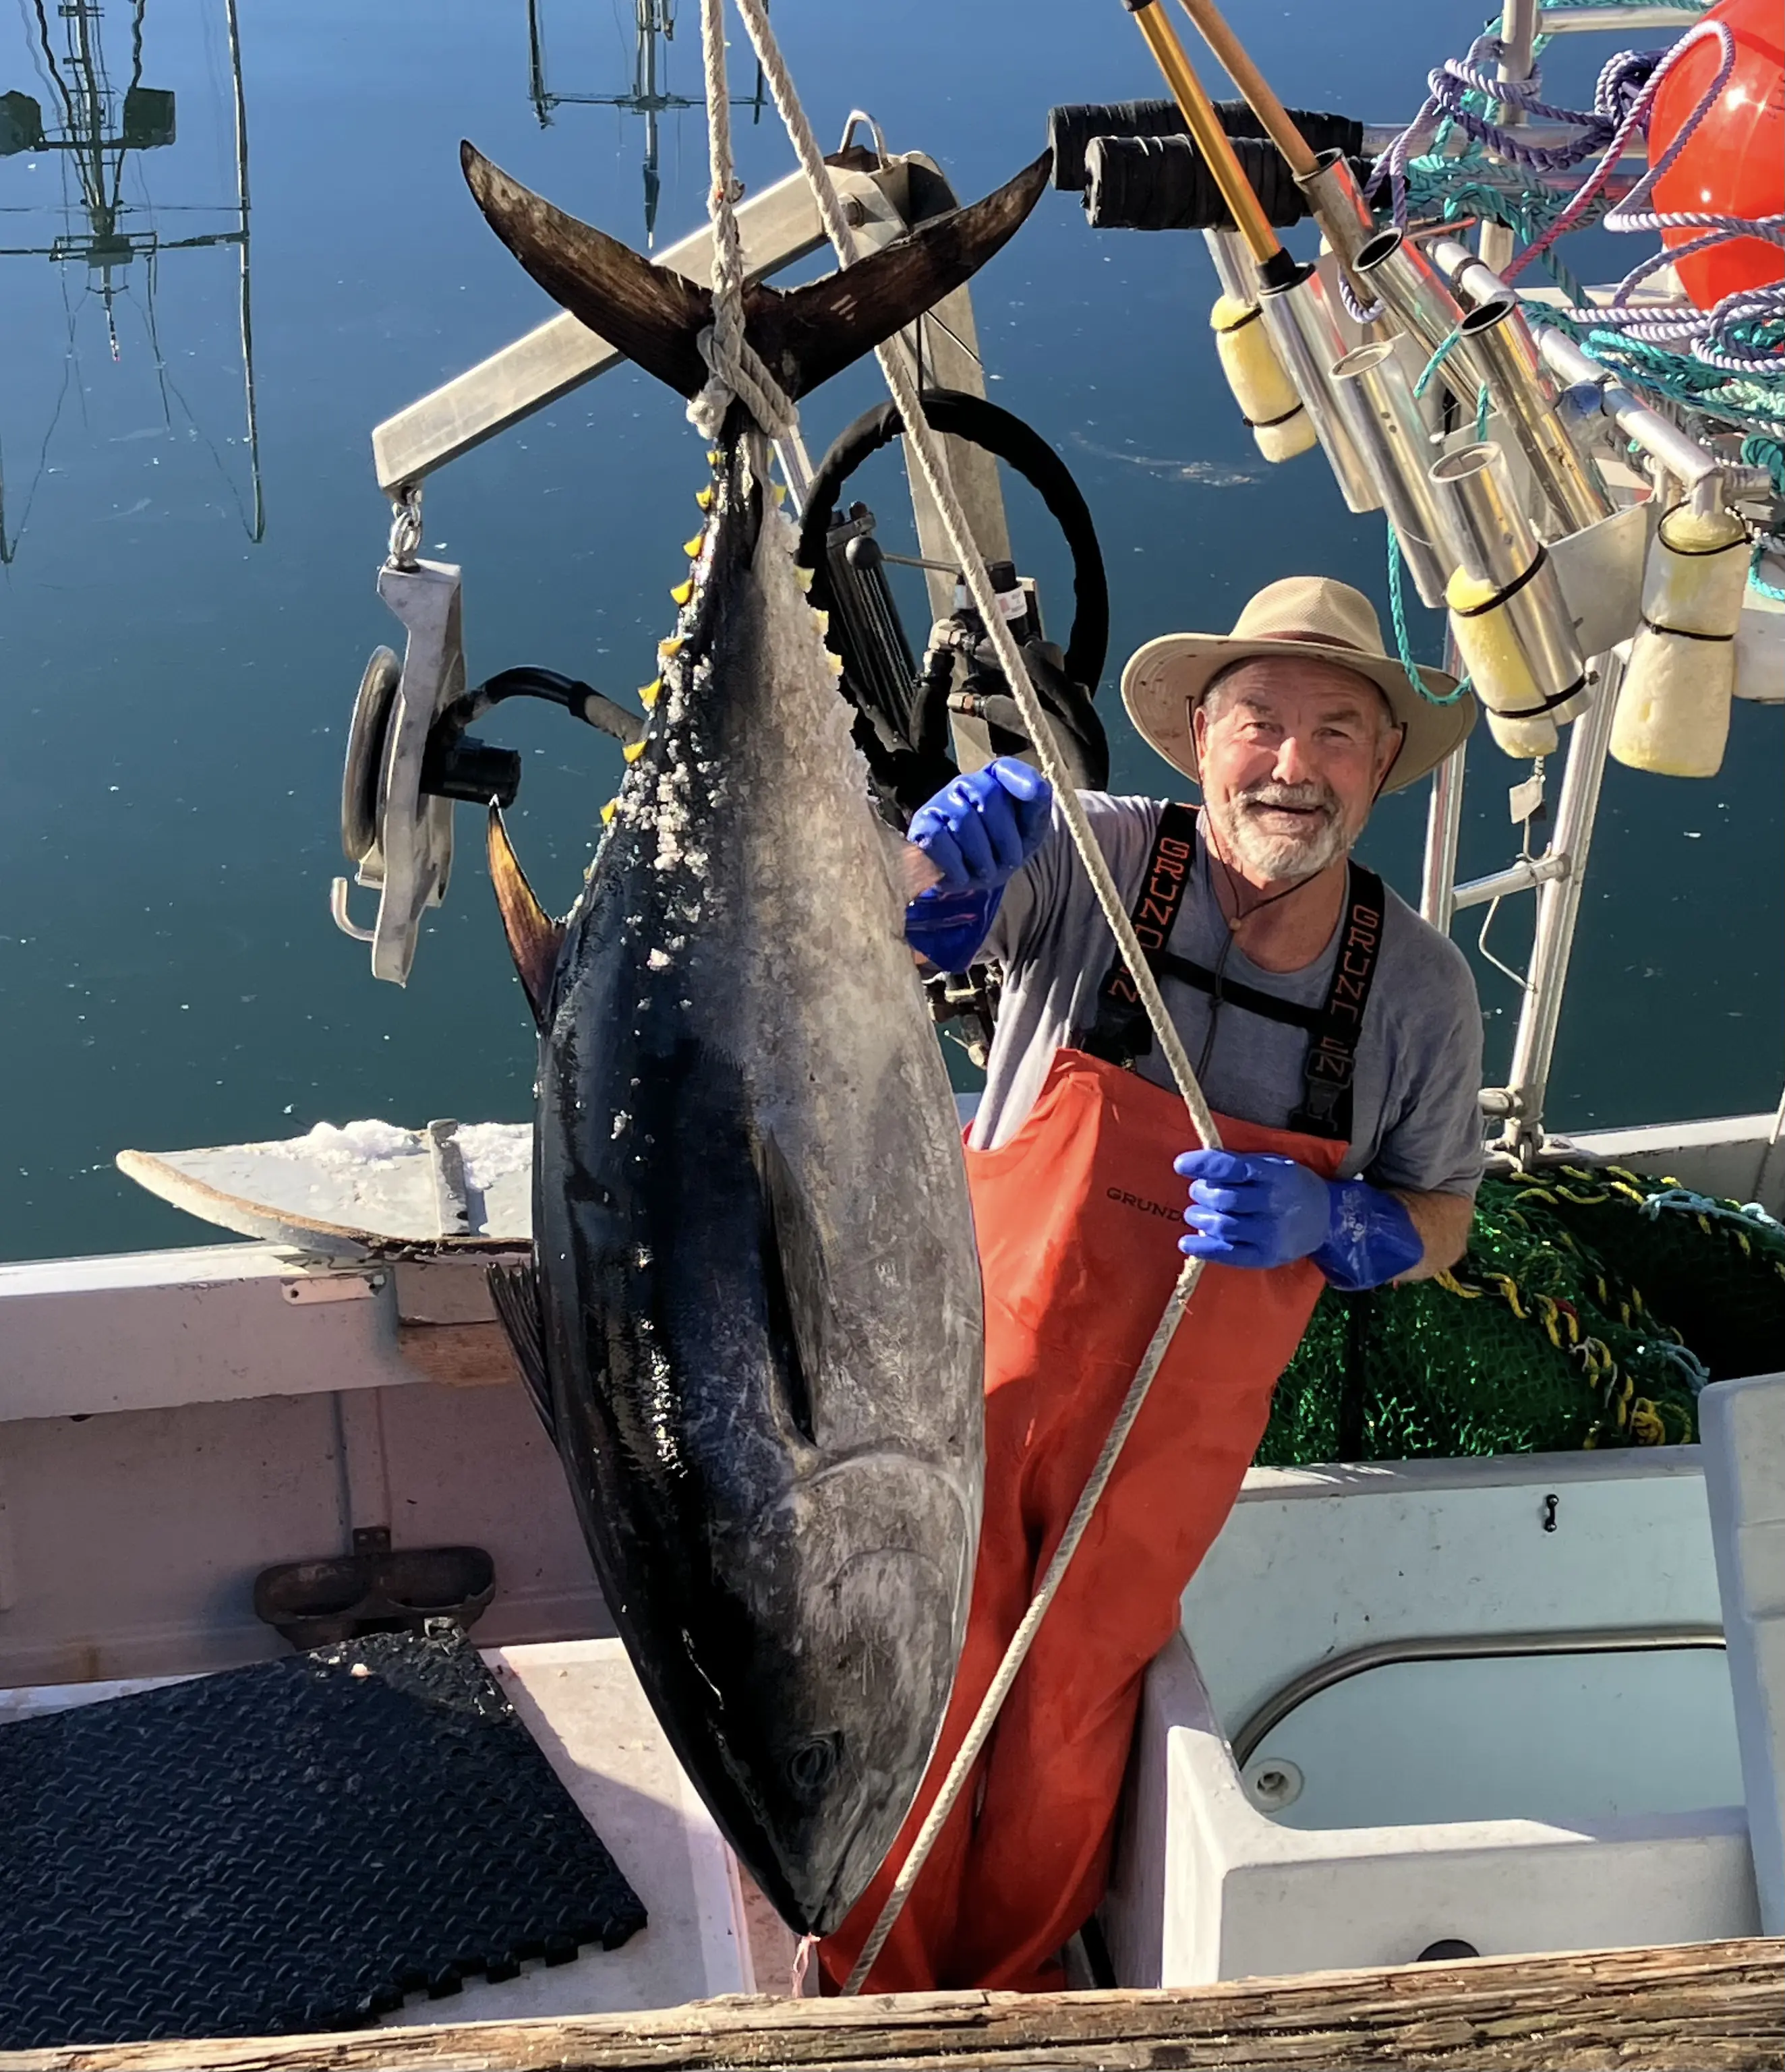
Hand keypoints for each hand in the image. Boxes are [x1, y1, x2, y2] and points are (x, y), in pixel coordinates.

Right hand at [906, 759, 1051, 896]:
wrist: (965, 879)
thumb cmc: (1000, 850)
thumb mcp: (1028, 832)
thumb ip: (1038, 805)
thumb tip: (1036, 787)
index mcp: (994, 781)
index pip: (1006, 769)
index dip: (1020, 779)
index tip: (1033, 794)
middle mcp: (965, 785)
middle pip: (989, 798)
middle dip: (1006, 840)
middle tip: (1007, 863)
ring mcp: (940, 803)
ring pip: (964, 822)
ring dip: (982, 859)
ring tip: (983, 871)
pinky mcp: (921, 826)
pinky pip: (939, 840)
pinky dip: (956, 866)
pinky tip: (961, 875)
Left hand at [1174, 1150, 1331, 1268]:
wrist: (1325, 1218)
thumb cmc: (1289, 1186)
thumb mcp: (1273, 1164)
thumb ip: (1240, 1165)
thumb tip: (1198, 1167)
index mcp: (1275, 1174)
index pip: (1233, 1167)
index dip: (1203, 1165)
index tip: (1181, 1165)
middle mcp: (1274, 1204)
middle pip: (1224, 1199)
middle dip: (1201, 1193)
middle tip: (1198, 1191)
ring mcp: (1270, 1233)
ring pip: (1223, 1226)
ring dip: (1199, 1217)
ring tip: (1196, 1213)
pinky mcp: (1266, 1256)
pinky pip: (1229, 1254)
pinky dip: (1204, 1248)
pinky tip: (1187, 1242)